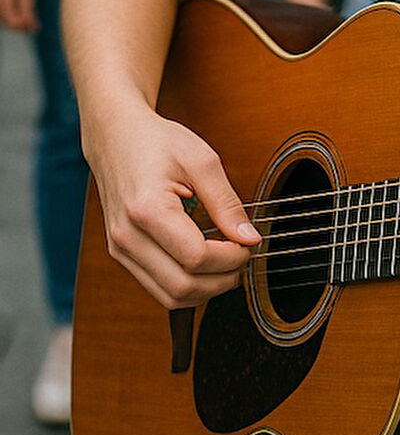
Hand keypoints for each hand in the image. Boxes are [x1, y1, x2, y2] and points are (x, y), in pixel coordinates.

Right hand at [87, 104, 261, 310]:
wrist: (116, 138)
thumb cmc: (155, 142)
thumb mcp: (201, 160)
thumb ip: (226, 202)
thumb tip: (249, 238)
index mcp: (146, 210)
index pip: (195, 258)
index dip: (230, 258)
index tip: (248, 244)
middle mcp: (127, 237)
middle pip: (182, 286)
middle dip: (221, 280)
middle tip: (243, 258)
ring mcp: (120, 249)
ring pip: (168, 296)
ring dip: (205, 290)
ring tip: (228, 264)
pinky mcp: (121, 254)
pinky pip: (157, 286)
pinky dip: (186, 284)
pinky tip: (205, 265)